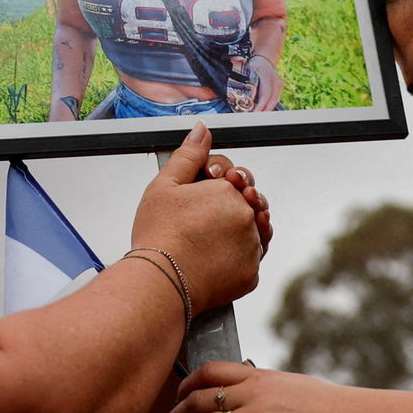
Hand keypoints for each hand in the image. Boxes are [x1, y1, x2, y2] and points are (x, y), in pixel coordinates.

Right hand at [131, 124, 268, 311]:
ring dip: (236, 232)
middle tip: (200, 221)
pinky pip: (249, 262)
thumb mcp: (164, 185)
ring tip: (206, 240)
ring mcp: (252, 248)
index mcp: (230, 191)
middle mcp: (248, 218)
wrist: (161, 282)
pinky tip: (213, 259)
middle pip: (246, 204)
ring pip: (251, 232)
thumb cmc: (159, 234)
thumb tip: (202, 130)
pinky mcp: (251, 275)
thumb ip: (188, 155)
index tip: (199, 198)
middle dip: (229, 207)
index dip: (216, 185)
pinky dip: (235, 260)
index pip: (234, 179)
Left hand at [249, 57, 282, 111]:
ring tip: (259, 114)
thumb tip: (250, 98)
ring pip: (275, 100)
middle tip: (256, 115)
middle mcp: (275, 79)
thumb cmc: (255, 66)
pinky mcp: (280, 87)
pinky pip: (276, 98)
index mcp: (266, 75)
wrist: (264, 61)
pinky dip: (270, 105)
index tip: (256, 111)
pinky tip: (264, 109)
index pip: (265, 93)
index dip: (261, 104)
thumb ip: (250, 83)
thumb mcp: (249, 72)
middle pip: (272, 99)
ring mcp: (279, 83)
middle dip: (264, 109)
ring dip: (267, 108)